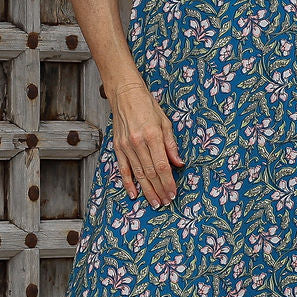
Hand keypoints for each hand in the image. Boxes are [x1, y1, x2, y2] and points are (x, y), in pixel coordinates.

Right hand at [109, 82, 184, 206]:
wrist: (125, 94)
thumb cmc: (147, 106)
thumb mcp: (165, 122)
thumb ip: (171, 144)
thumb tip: (179, 163)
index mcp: (152, 135)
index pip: (162, 165)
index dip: (168, 182)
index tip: (173, 193)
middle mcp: (138, 142)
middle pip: (150, 173)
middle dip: (159, 189)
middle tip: (165, 202)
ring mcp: (126, 146)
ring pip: (138, 173)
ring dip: (147, 190)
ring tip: (154, 202)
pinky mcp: (117, 147)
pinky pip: (123, 169)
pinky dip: (127, 183)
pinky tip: (133, 194)